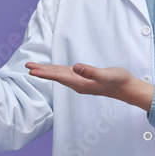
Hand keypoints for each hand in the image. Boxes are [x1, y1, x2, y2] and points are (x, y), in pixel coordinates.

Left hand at [25, 61, 153, 111]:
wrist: (127, 89)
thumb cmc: (119, 81)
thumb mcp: (107, 75)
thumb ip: (91, 71)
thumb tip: (76, 67)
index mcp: (80, 83)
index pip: (58, 77)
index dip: (44, 73)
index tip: (31, 70)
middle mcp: (78, 84)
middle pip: (56, 76)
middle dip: (41, 72)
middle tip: (27, 66)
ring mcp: (80, 82)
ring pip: (60, 76)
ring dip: (47, 71)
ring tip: (35, 68)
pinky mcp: (84, 79)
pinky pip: (66, 74)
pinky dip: (57, 71)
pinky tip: (53, 70)